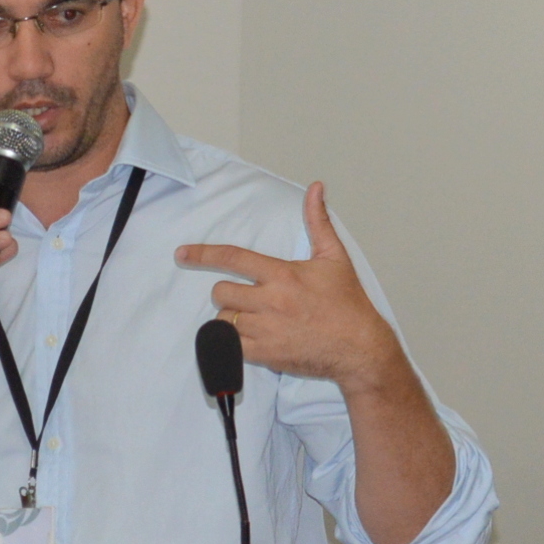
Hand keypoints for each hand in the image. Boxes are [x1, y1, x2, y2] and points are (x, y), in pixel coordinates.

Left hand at [177, 182, 405, 389]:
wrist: (360, 347)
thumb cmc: (347, 303)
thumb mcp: (334, 257)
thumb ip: (318, 221)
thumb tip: (315, 188)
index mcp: (282, 274)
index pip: (233, 258)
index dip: (202, 254)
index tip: (182, 254)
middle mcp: (271, 301)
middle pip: (221, 292)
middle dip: (228, 294)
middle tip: (245, 298)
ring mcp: (267, 330)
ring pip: (224, 321)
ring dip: (231, 320)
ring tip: (252, 320)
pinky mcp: (267, 355)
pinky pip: (231, 348)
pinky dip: (234, 344)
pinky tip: (250, 341)